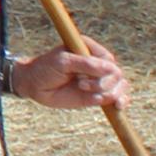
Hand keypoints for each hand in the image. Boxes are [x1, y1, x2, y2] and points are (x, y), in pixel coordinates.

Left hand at [11, 45, 127, 110]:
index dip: (103, 71)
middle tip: (81, 86)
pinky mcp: (97, 94)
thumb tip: (110, 68)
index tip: (83, 78)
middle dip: (103, 84)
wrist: (34, 85)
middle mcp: (97, 63)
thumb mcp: (63, 62)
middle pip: (117, 74)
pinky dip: (121, 100)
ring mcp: (98, 79)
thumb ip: (86, 64)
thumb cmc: (45, 69)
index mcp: (90, 49)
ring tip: (90, 96)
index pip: (109, 60)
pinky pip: (118, 96)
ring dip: (109, 93)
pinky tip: (118, 106)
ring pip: (120, 86)